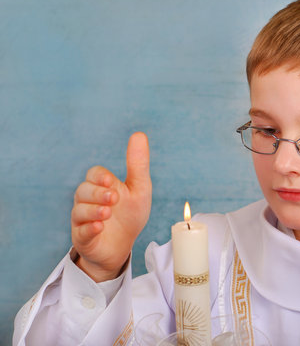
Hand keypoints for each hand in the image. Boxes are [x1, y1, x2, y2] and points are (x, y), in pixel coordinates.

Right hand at [71, 132, 151, 281]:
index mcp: (101, 186)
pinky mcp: (83, 238)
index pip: (94, 174)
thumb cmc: (130, 214)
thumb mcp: (139, 188)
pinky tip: (99, 227)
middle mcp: (88, 201)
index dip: (100, 177)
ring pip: (79, 210)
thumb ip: (138, 164)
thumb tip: (139, 134)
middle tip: (113, 198)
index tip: (111, 181)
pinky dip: (89, 228)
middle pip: (83, 190)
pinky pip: (80, 232)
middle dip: (97, 193)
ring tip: (107, 213)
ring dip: (93, 210)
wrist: (122, 246)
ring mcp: (83, 220)